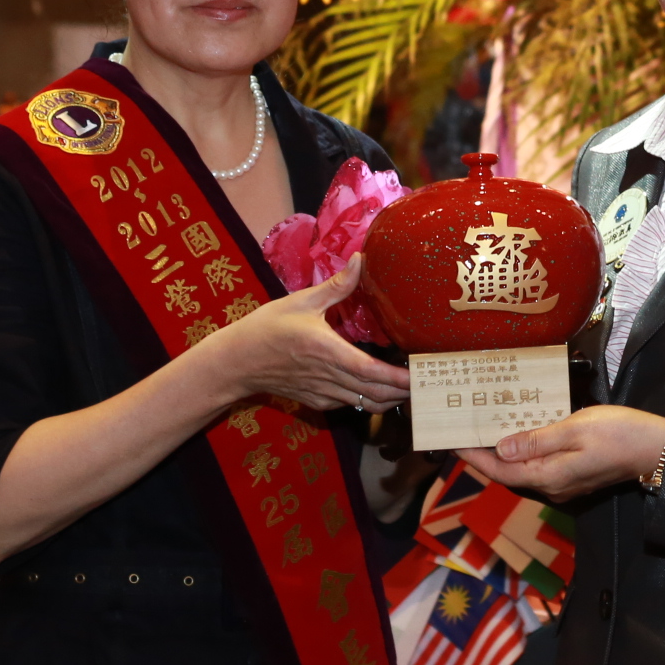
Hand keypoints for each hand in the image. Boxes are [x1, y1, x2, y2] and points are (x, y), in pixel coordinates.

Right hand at [196, 259, 410, 413]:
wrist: (236, 362)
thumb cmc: (267, 328)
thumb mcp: (301, 302)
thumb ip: (337, 285)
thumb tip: (360, 259)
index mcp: (329, 352)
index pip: (374, 372)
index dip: (401, 378)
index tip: (422, 375)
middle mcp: (329, 378)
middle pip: (377, 394)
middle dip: (405, 391)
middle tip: (427, 381)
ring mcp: (323, 394)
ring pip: (366, 405)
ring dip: (390, 398)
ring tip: (410, 387)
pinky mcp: (316, 401)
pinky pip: (350, 405)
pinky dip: (369, 400)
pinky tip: (378, 387)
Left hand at [460, 407, 664, 504]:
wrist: (656, 450)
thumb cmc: (618, 434)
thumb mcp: (575, 429)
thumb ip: (536, 440)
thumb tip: (501, 448)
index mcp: (548, 476)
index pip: (500, 469)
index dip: (474, 456)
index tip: (451, 442)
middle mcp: (551, 486)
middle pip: (507, 472)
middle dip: (483, 454)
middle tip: (462, 431)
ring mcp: (563, 484)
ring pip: (522, 470)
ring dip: (502, 453)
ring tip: (484, 430)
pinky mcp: (573, 477)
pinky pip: (538, 467)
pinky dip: (522, 452)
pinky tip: (519, 434)